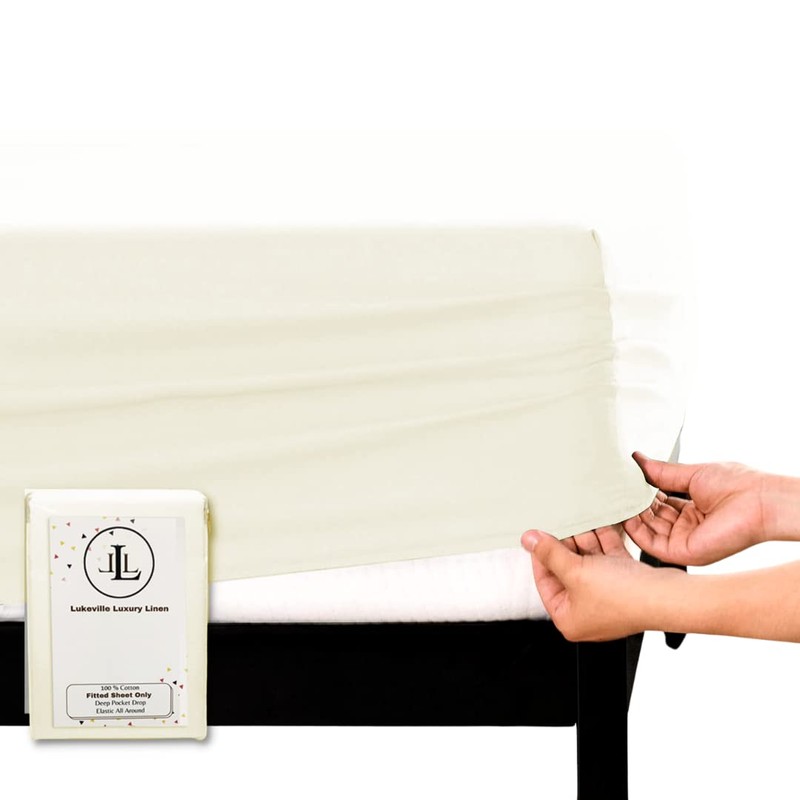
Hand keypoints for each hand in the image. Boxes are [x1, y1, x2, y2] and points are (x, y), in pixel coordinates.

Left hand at [520, 524, 670, 640]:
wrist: (667, 596)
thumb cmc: (624, 597)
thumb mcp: (575, 571)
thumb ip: (550, 553)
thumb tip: (529, 540)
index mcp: (569, 619)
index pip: (545, 582)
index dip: (540, 557)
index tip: (537, 536)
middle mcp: (587, 611)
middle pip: (567, 570)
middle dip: (566, 545)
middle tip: (560, 523)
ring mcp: (607, 597)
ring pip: (588, 561)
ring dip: (585, 540)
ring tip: (580, 520)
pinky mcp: (625, 583)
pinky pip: (607, 559)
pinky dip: (603, 542)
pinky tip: (601, 524)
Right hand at [623, 452, 777, 565]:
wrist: (759, 501)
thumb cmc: (739, 486)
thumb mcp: (691, 473)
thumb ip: (661, 471)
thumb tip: (638, 459)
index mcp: (692, 510)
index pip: (658, 504)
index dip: (641, 495)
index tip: (623, 483)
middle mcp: (687, 528)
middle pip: (650, 518)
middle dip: (632, 505)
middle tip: (614, 492)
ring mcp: (684, 541)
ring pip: (647, 532)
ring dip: (630, 517)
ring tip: (616, 501)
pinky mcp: (683, 552)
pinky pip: (651, 545)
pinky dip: (636, 531)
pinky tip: (627, 515)